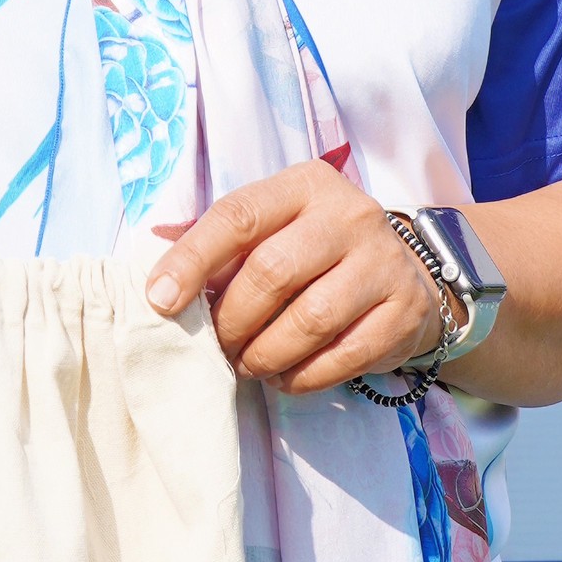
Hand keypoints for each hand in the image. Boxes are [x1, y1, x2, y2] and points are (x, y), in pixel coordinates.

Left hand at [143, 160, 447, 393]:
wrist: (408, 273)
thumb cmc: (318, 251)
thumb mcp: (274, 226)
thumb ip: (219, 238)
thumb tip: (154, 251)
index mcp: (304, 186)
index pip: (237, 216)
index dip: (192, 259)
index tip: (159, 300)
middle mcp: (350, 215)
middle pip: (271, 272)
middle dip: (232, 320)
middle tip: (217, 344)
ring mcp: (385, 262)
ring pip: (309, 320)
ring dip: (265, 353)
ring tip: (247, 363)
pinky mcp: (405, 310)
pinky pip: (344, 356)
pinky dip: (303, 376)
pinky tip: (285, 376)